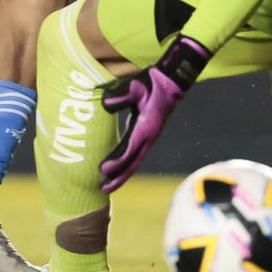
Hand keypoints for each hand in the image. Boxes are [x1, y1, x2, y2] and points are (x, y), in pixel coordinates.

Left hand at [99, 34, 211, 192]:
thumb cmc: (152, 83)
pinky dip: (126, 164)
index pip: (130, 150)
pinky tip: (116, 169)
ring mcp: (149, 137)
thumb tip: (105, 104)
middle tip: (102, 189)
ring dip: (121, 174)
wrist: (170, 82)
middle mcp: (148, 136)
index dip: (117, 162)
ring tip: (106, 186)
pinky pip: (135, 154)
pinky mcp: (147, 135)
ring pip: (134, 161)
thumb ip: (121, 95)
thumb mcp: (136, 85)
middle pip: (132, 163)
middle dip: (118, 177)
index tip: (103, 171)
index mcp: (146, 127)